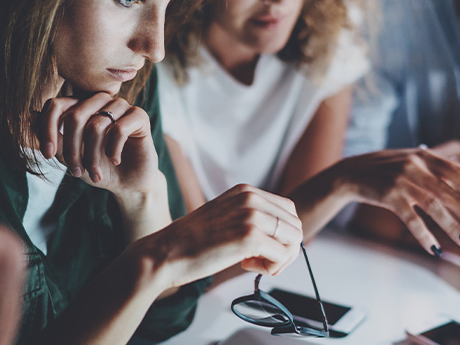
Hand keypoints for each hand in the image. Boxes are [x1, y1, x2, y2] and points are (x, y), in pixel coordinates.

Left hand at [35, 92, 160, 194]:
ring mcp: (120, 106)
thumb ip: (50, 138)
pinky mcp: (139, 116)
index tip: (47, 154)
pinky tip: (115, 161)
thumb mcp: (69, 156)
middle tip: (76, 172)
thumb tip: (27, 118)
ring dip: (91, 155)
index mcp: (81, 105)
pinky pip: (119, 129)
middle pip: (75, 115)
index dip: (48, 128)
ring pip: (96, 125)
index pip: (56, 104)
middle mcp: (100, 101)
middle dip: (71, 149)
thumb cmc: (98, 167)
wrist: (128, 183)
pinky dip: (113, 150)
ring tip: (94, 173)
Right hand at [139, 184, 303, 288]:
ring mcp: (251, 215)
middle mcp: (251, 198)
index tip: (265, 249)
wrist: (164, 253)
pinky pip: (282, 255)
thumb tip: (282, 235)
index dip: (282, 235)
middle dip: (285, 248)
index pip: (288, 210)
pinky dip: (271, 268)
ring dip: (279, 259)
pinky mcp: (250, 237)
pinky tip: (247, 266)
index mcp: (245, 191)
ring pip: (294, 239)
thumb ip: (250, 218)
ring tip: (253, 264)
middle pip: (295, 224)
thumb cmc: (191, 243)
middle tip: (262, 261)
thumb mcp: (225, 217)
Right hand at [331, 147, 459, 255]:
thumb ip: (439, 168)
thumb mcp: (412, 161)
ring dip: (452, 226)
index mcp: (425, 156)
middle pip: (451, 192)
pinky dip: (424, 235)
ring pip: (435, 207)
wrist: (351, 174)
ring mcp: (402, 182)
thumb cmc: (385, 169)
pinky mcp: (389, 197)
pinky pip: (412, 220)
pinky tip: (435, 248)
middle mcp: (416, 166)